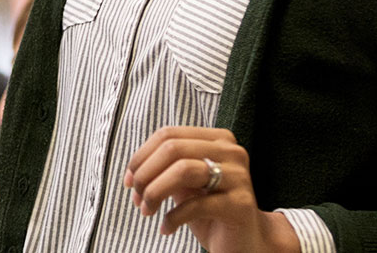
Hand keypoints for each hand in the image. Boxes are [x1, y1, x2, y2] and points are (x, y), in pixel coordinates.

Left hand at [124, 126, 299, 252]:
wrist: (247, 243)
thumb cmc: (211, 211)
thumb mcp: (186, 184)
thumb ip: (165, 168)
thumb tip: (133, 170)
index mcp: (218, 139)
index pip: (168, 135)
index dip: (141, 156)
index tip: (129, 180)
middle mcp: (232, 152)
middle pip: (173, 149)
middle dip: (145, 175)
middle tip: (137, 198)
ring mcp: (239, 177)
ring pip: (183, 170)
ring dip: (155, 192)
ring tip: (147, 210)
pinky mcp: (240, 205)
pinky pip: (195, 204)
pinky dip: (172, 217)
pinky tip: (166, 227)